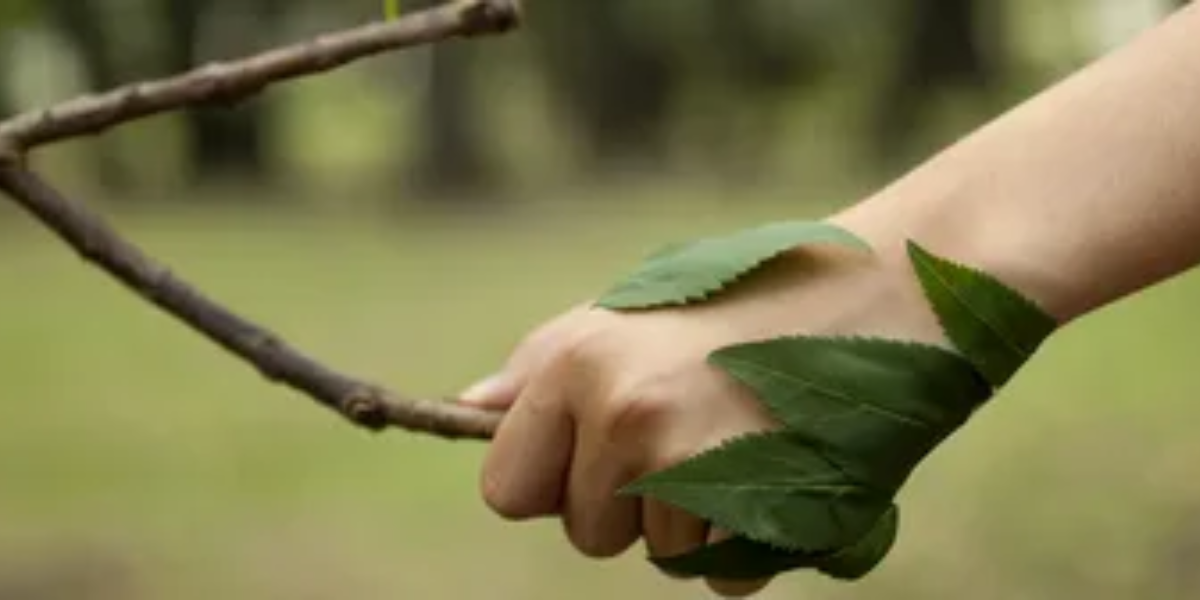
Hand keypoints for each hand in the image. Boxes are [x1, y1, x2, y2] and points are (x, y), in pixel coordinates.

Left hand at [462, 217, 947, 596]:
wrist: (883, 287)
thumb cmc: (748, 296)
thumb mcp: (633, 312)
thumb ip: (546, 369)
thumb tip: (465, 410)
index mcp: (577, 362)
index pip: (504, 490)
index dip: (551, 483)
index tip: (596, 455)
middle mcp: (622, 413)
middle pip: (583, 532)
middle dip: (629, 502)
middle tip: (694, 428)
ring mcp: (691, 464)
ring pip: (657, 555)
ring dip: (695, 518)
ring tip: (745, 435)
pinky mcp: (759, 509)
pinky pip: (722, 576)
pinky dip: (750, 543)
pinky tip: (780, 468)